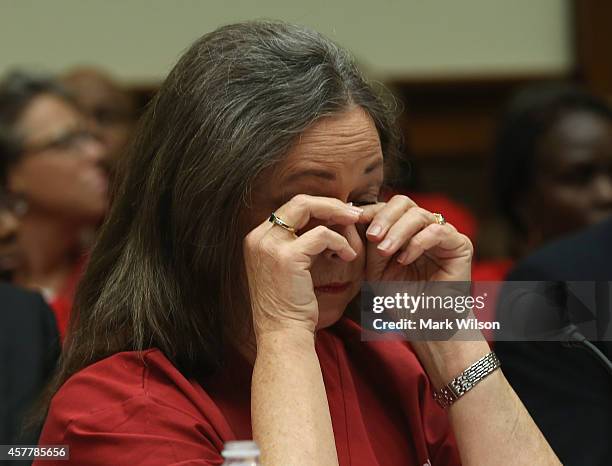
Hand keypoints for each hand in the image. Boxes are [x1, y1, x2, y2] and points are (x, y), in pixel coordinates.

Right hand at [243, 195, 362, 338]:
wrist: (282, 335)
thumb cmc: (290, 307)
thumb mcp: (288, 269)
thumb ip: (297, 244)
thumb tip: (324, 222)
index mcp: (257, 240)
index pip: (289, 209)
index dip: (317, 207)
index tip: (340, 213)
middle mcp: (258, 238)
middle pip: (297, 201)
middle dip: (329, 203)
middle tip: (353, 212)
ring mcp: (269, 246)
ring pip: (307, 208)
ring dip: (337, 216)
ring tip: (355, 226)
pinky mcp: (286, 256)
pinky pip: (321, 235)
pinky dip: (339, 242)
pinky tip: (348, 255)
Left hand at [358, 195, 484, 385]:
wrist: (425, 325)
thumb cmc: (399, 299)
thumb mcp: (375, 269)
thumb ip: (369, 244)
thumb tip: (353, 217)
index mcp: (404, 228)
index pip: (387, 207)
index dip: (371, 211)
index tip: (354, 222)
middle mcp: (424, 226)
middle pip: (403, 202)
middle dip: (384, 217)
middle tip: (372, 236)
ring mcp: (443, 233)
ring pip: (419, 214)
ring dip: (398, 231)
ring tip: (385, 251)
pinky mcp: (460, 244)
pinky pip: (438, 231)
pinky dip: (417, 242)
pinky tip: (404, 259)